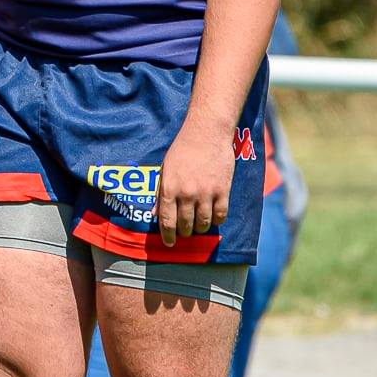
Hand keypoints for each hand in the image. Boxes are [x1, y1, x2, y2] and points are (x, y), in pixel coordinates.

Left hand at [155, 122, 234, 247]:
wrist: (206, 132)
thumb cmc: (183, 149)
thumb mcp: (165, 169)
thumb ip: (160, 192)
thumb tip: (154, 214)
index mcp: (169, 188)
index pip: (167, 221)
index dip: (168, 236)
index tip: (169, 243)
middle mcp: (187, 193)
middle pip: (185, 225)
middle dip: (184, 233)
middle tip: (185, 232)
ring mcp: (206, 193)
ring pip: (203, 223)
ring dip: (200, 228)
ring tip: (199, 226)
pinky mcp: (222, 190)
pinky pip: (220, 215)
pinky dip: (216, 220)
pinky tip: (213, 218)